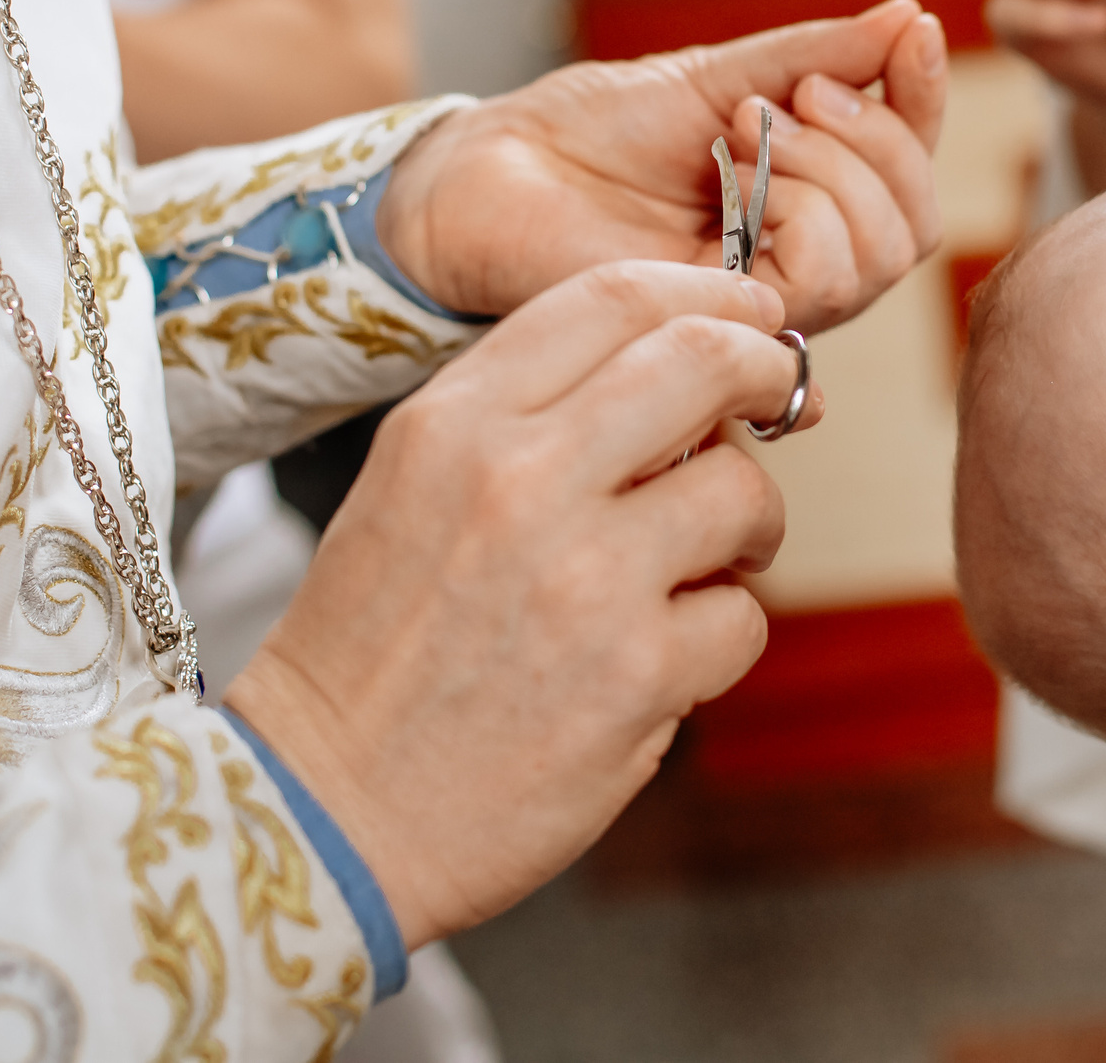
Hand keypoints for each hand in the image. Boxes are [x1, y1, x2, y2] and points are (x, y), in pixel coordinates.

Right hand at [225, 260, 823, 946]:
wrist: (324, 811)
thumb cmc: (373, 649)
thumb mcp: (409, 486)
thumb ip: (528, 418)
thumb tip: (682, 369)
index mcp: (453, 424)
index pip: (611, 298)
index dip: (705, 293)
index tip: (747, 315)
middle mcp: (519, 481)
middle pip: (703, 360)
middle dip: (766, 367)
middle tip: (781, 393)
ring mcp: (586, 579)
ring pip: (743, 490)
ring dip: (750, 521)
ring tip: (710, 558)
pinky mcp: (638, 676)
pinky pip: (741, 617)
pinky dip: (718, 636)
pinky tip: (663, 658)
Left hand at [380, 0, 946, 329]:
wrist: (497, 172)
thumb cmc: (589, 129)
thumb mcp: (716, 74)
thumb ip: (815, 56)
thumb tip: (910, 16)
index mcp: (807, 194)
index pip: (910, 165)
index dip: (928, 101)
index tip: (916, 36)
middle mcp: (801, 257)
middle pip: (916, 223)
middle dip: (875, 141)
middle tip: (786, 98)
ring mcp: (769, 296)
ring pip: (883, 257)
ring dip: (831, 171)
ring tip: (746, 133)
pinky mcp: (731, 325)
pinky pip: (822, 282)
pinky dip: (796, 211)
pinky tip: (730, 177)